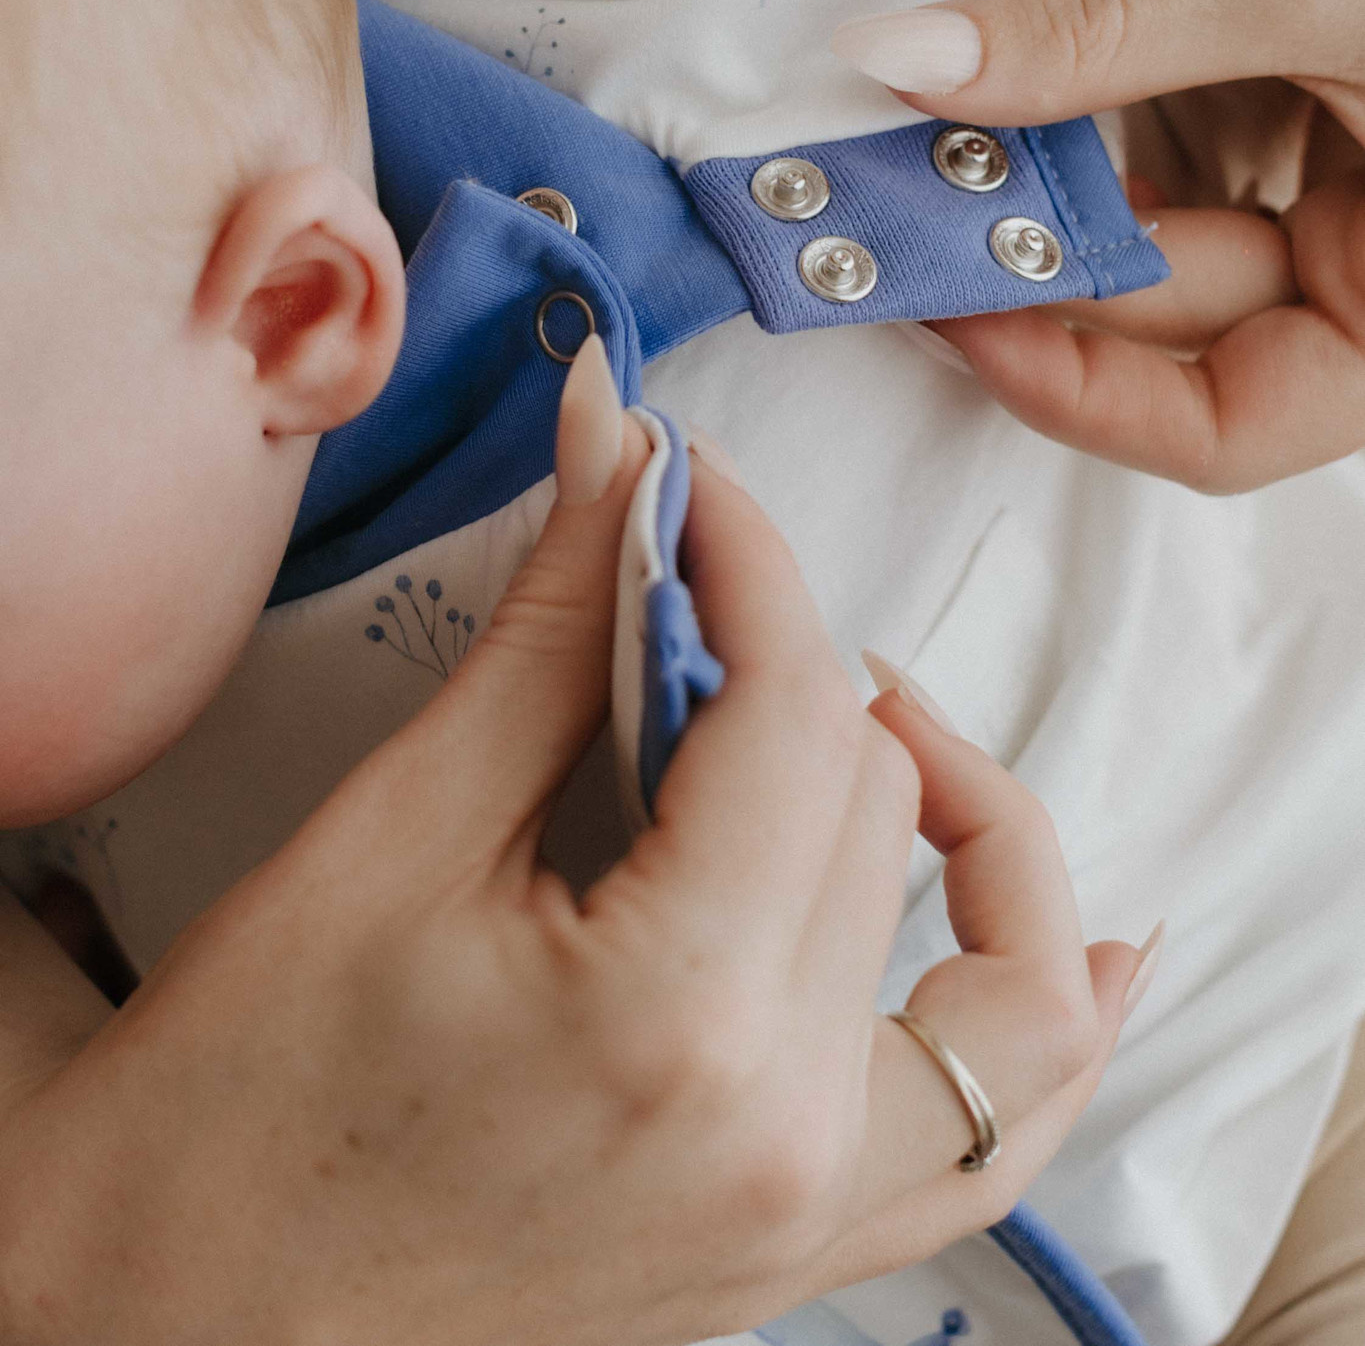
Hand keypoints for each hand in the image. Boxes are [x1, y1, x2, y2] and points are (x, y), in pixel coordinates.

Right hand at [0, 350, 1143, 1345]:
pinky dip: (1055, 1021)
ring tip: (876, 718)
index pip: (796, 711)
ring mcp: (810, 1212)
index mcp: (674, 1021)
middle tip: (684, 589)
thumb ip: (547, 631)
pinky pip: (998, 1138)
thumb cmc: (233, 1106)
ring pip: (996, 964)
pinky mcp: (798, 1247)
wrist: (173, 1323)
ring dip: (961, 814)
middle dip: (793, 655)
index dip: (748, 559)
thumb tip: (617, 451)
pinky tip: (1097, 945)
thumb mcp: (390, 836)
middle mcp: (783, 1131)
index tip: (685, 486)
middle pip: (879, 805)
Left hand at [831, 0, 1364, 492]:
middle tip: (889, 225)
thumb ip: (1093, 34)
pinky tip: (950, 90)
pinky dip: (1033, 106)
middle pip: (1168, 321)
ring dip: (1015, 201)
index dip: (1098, 393)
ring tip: (895, 166)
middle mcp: (1353, 227)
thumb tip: (895, 67)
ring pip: (1129, 227)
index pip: (1248, 417)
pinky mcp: (1232, 48)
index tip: (964, 318)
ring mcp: (1290, 141)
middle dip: (1032, 281)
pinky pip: (1117, 115)